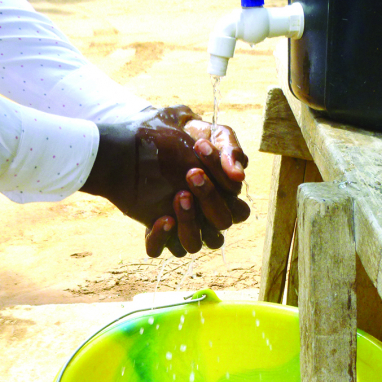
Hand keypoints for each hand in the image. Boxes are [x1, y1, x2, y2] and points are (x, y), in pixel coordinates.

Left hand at [81, 106, 249, 256]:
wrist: (142, 137)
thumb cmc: (182, 135)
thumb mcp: (207, 132)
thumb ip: (229, 148)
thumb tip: (239, 174)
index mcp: (223, 199)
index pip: (238, 211)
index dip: (227, 191)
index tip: (207, 157)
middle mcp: (205, 218)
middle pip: (220, 226)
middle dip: (210, 199)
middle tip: (192, 173)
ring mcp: (180, 226)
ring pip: (193, 244)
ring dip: (190, 223)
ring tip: (180, 195)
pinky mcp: (155, 228)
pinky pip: (158, 249)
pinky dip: (161, 238)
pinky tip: (160, 218)